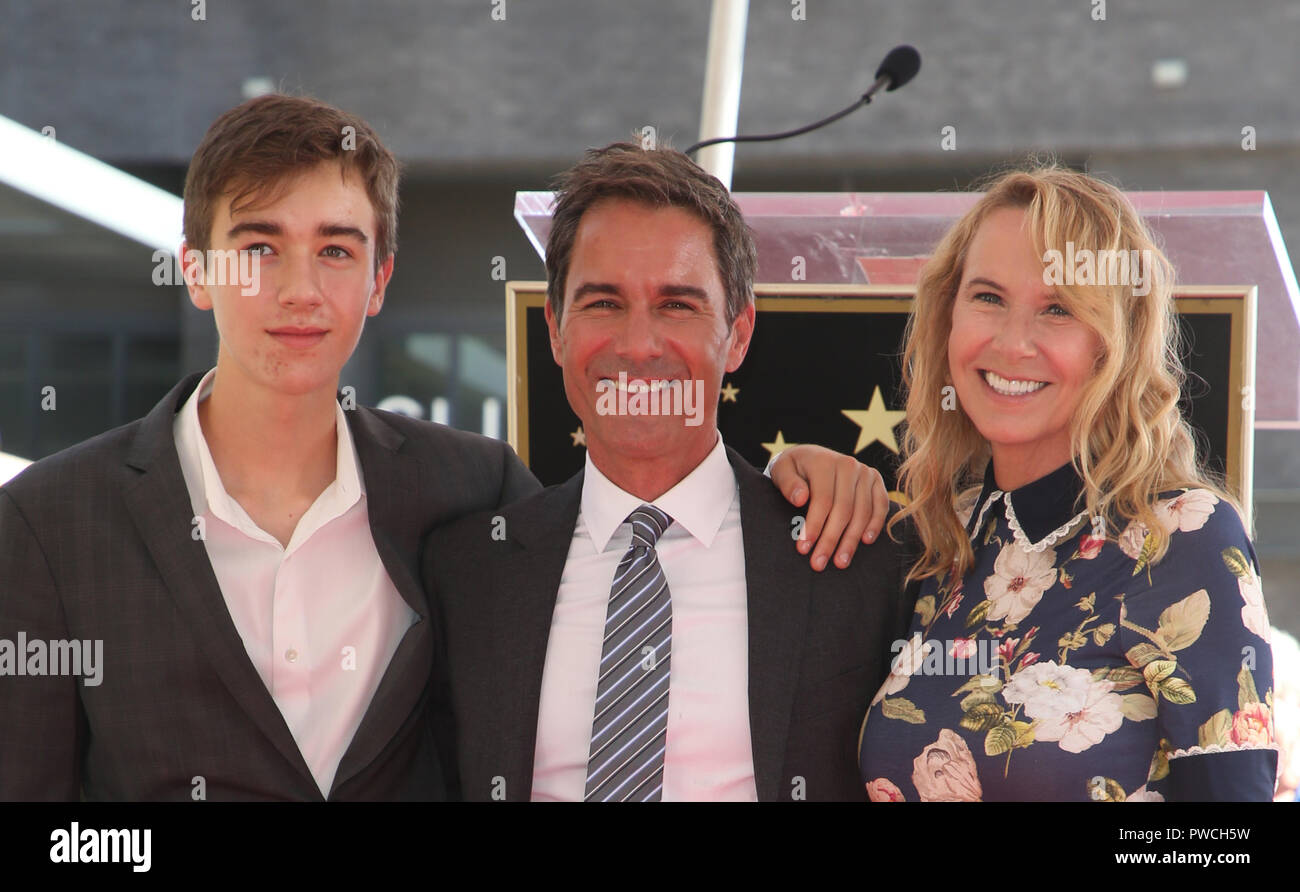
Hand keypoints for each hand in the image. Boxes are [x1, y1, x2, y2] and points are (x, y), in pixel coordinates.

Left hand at [771, 444, 888, 571]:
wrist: (811, 457)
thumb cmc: (793, 469)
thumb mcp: (782, 470)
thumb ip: (788, 483)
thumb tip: (801, 499)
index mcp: (824, 462)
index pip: (823, 500)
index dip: (814, 526)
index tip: (803, 548)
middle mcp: (849, 465)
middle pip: (843, 510)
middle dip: (830, 540)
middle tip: (818, 563)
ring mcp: (865, 472)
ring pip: (862, 512)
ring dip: (851, 540)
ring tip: (840, 562)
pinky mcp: (876, 481)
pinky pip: (880, 505)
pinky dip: (875, 524)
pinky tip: (865, 541)